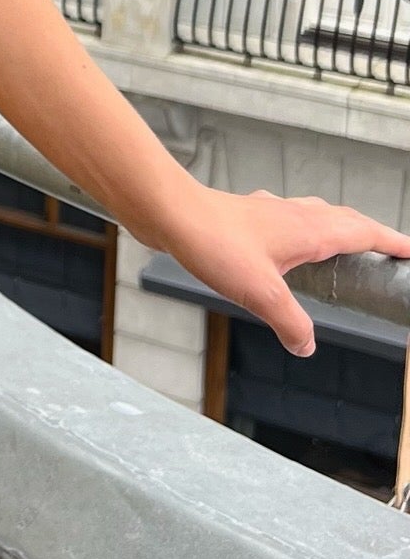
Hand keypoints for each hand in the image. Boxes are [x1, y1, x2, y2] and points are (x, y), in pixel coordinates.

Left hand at [168, 185, 409, 358]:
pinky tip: (284, 244)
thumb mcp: (261, 294)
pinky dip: (301, 228)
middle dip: (372, 234)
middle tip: (388, 250)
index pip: (364, 233)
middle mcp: (296, 215)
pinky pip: (288, 219)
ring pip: (317, 215)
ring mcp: (271, 213)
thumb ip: (290, 323)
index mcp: (310, 230)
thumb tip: (307, 346)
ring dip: (337, 227)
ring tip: (345, 244)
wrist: (171, 212)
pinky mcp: (248, 216)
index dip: (392, 242)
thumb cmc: (215, 243)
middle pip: (346, 220)